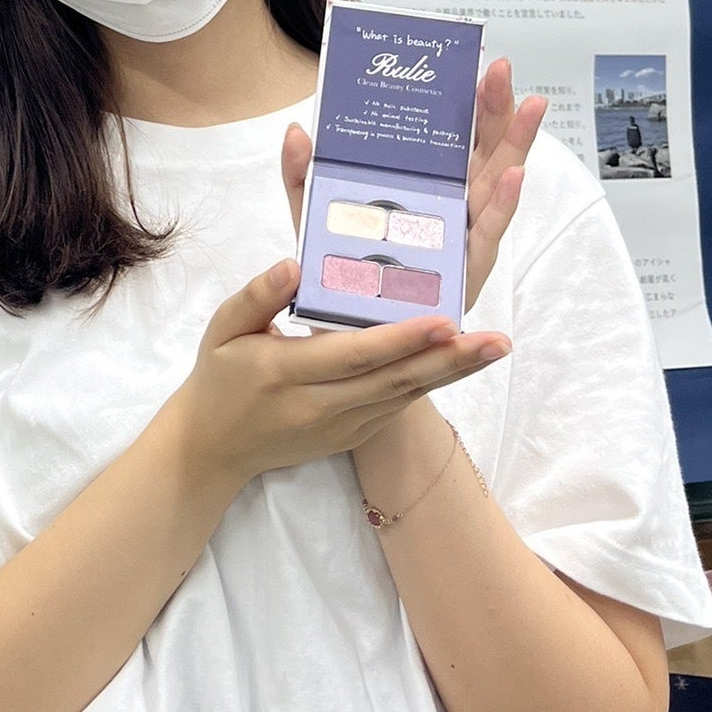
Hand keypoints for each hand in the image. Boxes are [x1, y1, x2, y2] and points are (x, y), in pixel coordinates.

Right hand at [170, 259, 508, 496]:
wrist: (214, 446)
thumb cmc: (219, 375)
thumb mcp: (222, 328)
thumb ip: (258, 296)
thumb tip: (294, 265)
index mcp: (285, 372)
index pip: (352, 354)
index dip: (399, 339)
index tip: (443, 321)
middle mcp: (321, 405)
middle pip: (394, 380)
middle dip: (449, 360)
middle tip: (497, 340)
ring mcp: (342, 426)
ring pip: (405, 395)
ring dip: (453, 372)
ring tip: (495, 347)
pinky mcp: (353, 436)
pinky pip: (397, 405)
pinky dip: (431, 383)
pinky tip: (461, 362)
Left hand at [280, 57, 545, 311]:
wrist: (352, 327)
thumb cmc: (344, 269)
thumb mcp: (314, 215)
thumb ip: (302, 175)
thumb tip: (295, 130)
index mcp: (427, 183)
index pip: (454, 133)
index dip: (469, 100)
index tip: (475, 61)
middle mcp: (454, 202)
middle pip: (483, 147)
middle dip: (494, 108)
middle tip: (500, 69)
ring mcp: (465, 232)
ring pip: (497, 180)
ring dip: (515, 143)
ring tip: (529, 105)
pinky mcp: (466, 266)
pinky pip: (487, 230)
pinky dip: (502, 202)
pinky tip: (512, 176)